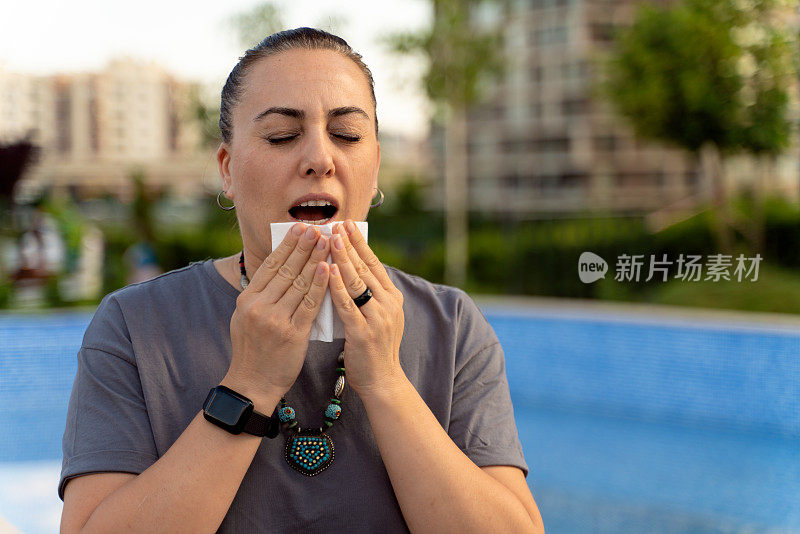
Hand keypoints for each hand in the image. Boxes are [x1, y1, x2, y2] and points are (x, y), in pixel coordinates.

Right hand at [226, 223, 330, 398]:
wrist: (253, 383)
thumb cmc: (253, 350)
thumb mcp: (247, 317)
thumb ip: (262, 294)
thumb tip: (279, 267)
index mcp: (247, 299)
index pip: (269, 265)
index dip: (286, 245)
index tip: (300, 228)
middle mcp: (259, 306)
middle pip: (286, 270)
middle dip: (303, 247)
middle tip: (318, 229)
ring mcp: (275, 319)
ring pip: (299, 283)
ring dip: (315, 260)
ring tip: (327, 242)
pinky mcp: (292, 333)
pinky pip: (309, 304)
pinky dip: (319, 285)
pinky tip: (328, 269)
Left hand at [327, 219, 405, 397]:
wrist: (382, 380)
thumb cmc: (373, 348)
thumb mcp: (378, 316)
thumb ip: (368, 294)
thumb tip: (349, 268)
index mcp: (393, 297)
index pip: (374, 263)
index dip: (360, 243)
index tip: (347, 224)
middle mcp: (389, 304)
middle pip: (366, 267)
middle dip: (349, 244)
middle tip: (335, 224)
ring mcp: (378, 317)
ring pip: (357, 281)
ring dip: (342, 258)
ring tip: (329, 239)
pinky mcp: (364, 332)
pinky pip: (347, 303)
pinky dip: (336, 285)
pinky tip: (327, 270)